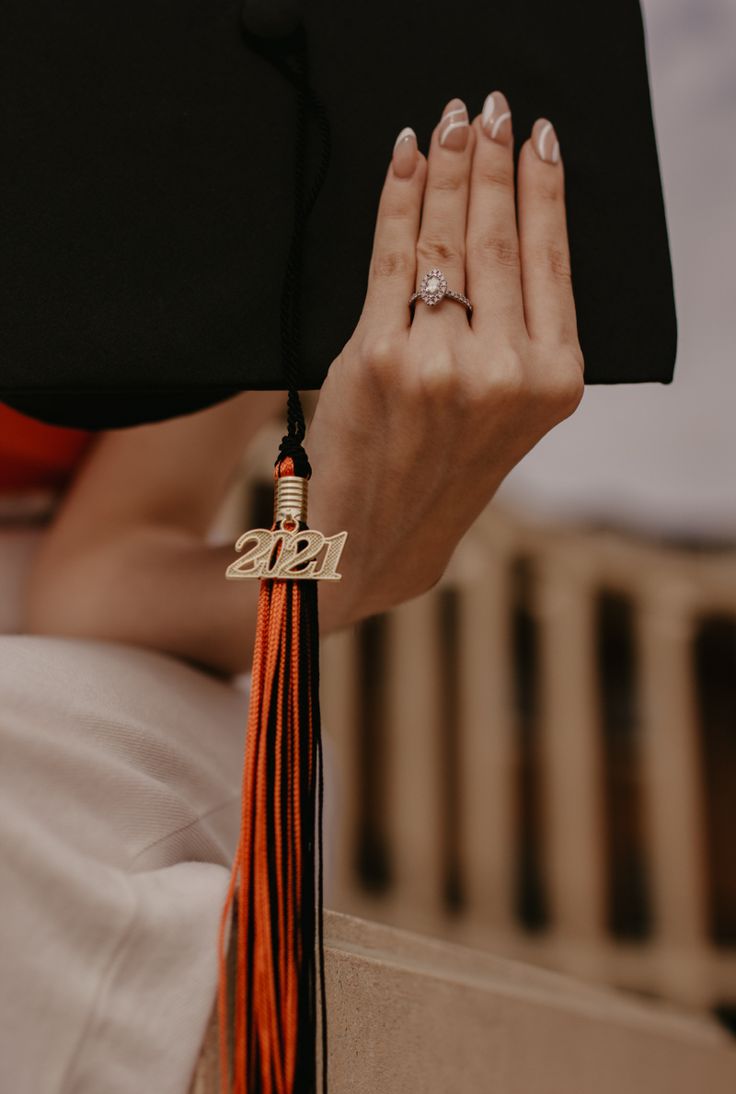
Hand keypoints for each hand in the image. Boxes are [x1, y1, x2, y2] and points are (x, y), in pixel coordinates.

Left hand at [308, 94, 583, 628]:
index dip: (543, 189)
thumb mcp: (503, 416)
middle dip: (490, 162)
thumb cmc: (436, 473)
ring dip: (444, 169)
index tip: (536, 139)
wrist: (373, 541)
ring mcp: (444, 363)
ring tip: (448, 126)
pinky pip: (391, 258)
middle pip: (498, 238)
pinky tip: (404, 160)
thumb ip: (514, 336)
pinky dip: (396, 199)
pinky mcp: (381, 357)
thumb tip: (495, 232)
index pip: (552, 260)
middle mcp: (507, 371)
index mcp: (553, 383)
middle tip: (485, 111)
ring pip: (445, 239)